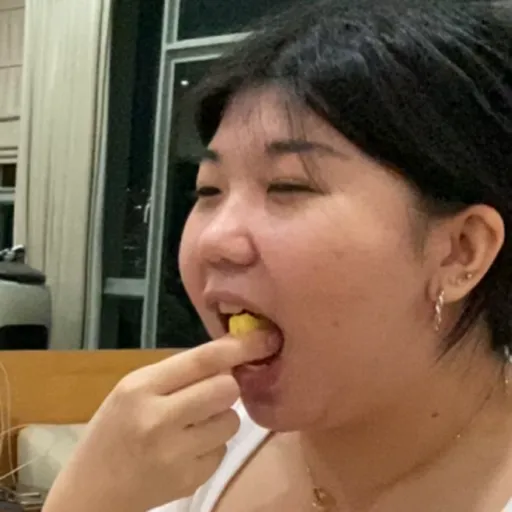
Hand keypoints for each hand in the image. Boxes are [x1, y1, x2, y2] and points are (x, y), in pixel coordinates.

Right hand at [42, 332, 274, 511]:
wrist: (90, 493)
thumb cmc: (112, 430)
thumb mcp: (133, 389)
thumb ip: (177, 373)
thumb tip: (230, 356)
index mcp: (141, 387)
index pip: (203, 359)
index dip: (240, 346)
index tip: (266, 337)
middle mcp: (159, 419)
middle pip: (227, 388)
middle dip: (227, 386)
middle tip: (211, 393)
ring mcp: (175, 454)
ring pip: (231, 420)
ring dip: (221, 417)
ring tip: (194, 425)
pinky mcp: (190, 481)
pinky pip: (223, 449)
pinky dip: (212, 445)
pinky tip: (188, 449)